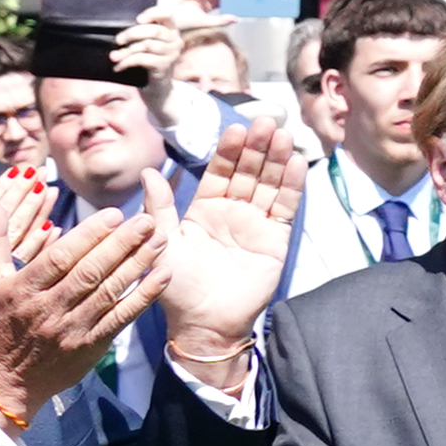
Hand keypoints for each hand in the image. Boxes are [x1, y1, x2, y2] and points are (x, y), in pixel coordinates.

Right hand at [0, 174, 165, 427]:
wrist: (2, 383)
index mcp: (23, 291)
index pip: (61, 258)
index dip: (89, 236)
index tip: (115, 213)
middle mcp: (49, 310)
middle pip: (90, 273)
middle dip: (122, 244)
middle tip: (149, 219)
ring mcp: (72, 330)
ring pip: (110, 293)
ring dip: (139, 265)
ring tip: (161, 239)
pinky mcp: (91, 347)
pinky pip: (121, 318)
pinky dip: (144, 297)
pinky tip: (163, 275)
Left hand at [160, 113, 303, 375]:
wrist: (204, 323)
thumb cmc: (177, 288)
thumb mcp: (162, 243)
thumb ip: (159, 207)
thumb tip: (147, 171)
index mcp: (204, 209)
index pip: (219, 171)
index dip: (229, 150)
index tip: (236, 129)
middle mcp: (232, 210)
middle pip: (248, 171)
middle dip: (257, 147)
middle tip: (266, 122)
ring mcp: (256, 222)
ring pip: (269, 183)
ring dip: (278, 159)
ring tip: (284, 135)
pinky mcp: (276, 237)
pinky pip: (286, 206)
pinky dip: (293, 185)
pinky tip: (297, 164)